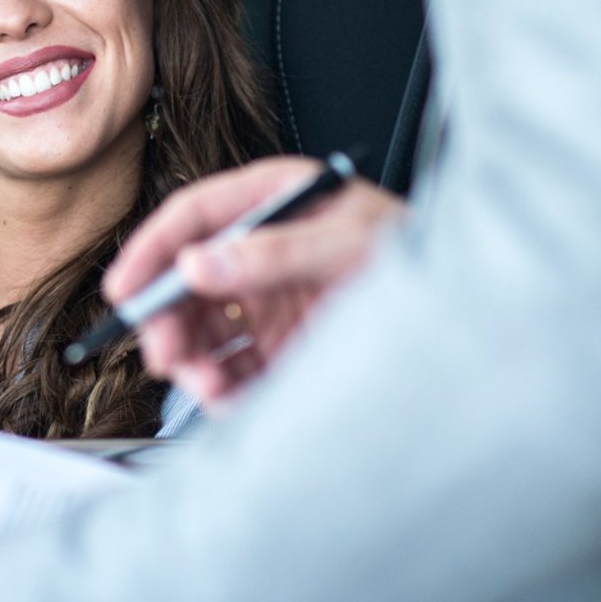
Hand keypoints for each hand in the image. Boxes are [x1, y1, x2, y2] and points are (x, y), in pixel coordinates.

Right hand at [102, 156, 404, 405]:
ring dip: (192, 361)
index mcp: (271, 203)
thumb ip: (274, 253)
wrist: (476, 316)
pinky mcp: (285, 349)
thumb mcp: (351, 244)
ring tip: (206, 383)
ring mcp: (271, 302)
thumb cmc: (423, 254)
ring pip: (205, 331)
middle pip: (187, 281)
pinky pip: (236, 372)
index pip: (193, 217)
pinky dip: (223, 390)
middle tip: (166, 354)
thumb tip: (200, 266)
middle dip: (167, 320)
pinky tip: (228, 398)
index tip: (124, 290)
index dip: (151, 251)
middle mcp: (262, 251)